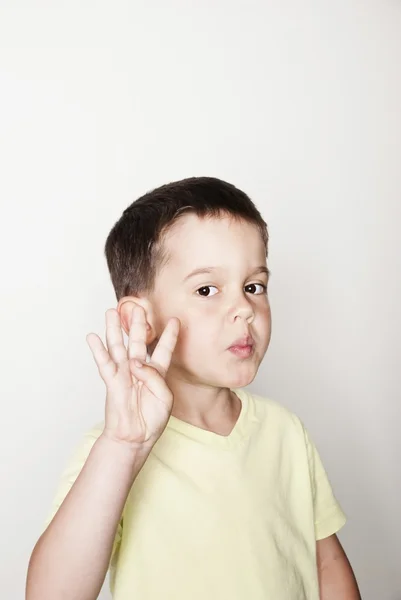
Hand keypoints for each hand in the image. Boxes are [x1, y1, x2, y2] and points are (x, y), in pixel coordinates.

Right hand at [86, 305, 179, 448]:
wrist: (136, 437)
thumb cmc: (152, 419)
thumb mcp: (165, 397)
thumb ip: (154, 377)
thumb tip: (135, 362)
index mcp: (156, 373)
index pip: (164, 350)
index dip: (170, 336)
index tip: (176, 320)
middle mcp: (139, 369)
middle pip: (138, 341)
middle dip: (138, 324)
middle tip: (138, 307)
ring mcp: (124, 373)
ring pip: (119, 346)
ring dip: (114, 329)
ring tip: (111, 312)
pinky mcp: (112, 381)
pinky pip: (104, 362)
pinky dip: (98, 349)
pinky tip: (93, 336)